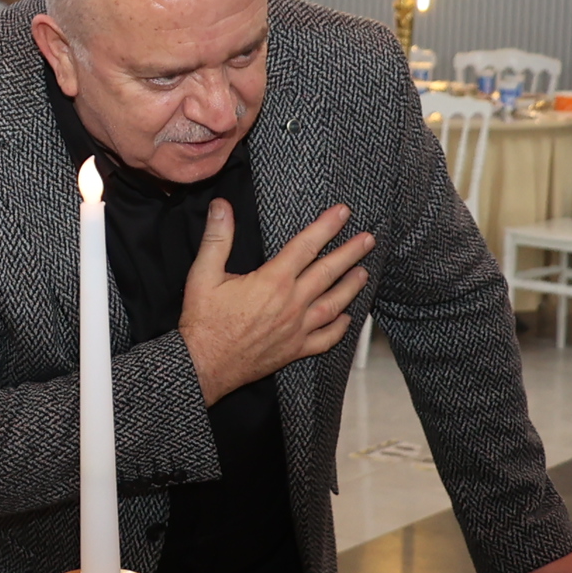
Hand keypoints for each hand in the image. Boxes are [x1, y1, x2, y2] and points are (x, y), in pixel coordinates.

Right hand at [179, 202, 375, 404]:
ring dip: (351, 286)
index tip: (343, 213)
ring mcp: (297, 329)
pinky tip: (347, 319)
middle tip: (368, 239)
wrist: (204, 365)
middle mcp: (291, 304)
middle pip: (328, 272)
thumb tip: (222, 207)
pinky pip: (326, 339)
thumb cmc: (203, 322)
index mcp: (272, 281)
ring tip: (364, 273)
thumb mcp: (203, 274)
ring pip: (333, 304)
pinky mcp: (295, 350)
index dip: (326, 226)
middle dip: (351, 253)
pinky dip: (340, 328)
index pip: (306, 246)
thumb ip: (216, 238)